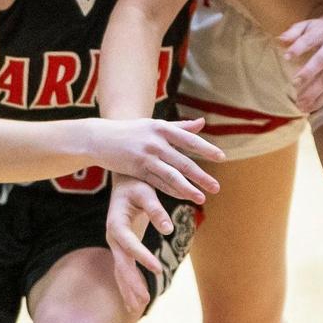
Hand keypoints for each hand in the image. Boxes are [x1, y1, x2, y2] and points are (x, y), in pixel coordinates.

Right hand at [90, 116, 223, 206]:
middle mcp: (156, 142)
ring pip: (171, 175)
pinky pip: (157, 182)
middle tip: (217, 188)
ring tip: (202, 198)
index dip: (206, 149)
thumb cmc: (132, 131)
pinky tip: (182, 198)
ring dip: (188, 188)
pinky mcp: (136, 169)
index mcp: (162, 128)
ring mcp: (146, 156)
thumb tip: (202, 123)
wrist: (100, 137)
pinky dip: (171, 191)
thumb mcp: (154, 125)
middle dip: (201, 176)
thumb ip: (179, 127)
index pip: (189, 140)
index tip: (222, 158)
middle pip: (183, 161)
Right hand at [105, 175, 158, 313]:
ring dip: (129, 289)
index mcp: (116, 223)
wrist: (124, 181)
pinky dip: (128, 285)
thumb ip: (156, 209)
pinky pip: (123, 270)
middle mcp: (112, 236)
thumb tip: (169, 228)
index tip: (158, 270)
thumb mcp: (146, 192)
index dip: (142, 257)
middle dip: (132, 283)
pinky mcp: (121, 248)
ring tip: (138, 308)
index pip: (129, 244)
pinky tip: (134, 303)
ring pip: (121, 271)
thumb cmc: (136, 184)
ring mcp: (115, 244)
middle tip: (144, 302)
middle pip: (121, 264)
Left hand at [280, 11, 322, 112]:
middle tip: (294, 84)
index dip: (299, 48)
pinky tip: (308, 108)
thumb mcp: (307, 25)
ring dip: (313, 92)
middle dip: (309, 73)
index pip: (310, 40)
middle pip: (322, 61)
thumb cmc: (320, 30)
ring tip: (299, 103)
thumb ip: (294, 32)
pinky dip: (320, 100)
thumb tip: (280, 40)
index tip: (286, 57)